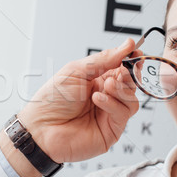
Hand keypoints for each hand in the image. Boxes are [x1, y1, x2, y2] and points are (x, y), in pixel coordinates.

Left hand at [17, 38, 138, 163]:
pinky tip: (98, 99)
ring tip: (104, 86)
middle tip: (123, 69)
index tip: (135, 51)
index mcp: (97, 80)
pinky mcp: (112, 130)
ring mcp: (109, 114)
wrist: (40, 128)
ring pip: (131, 98)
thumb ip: (104, 59)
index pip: (122, 67)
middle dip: (129, 73)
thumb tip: (126, 46)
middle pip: (130, 83)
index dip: (131, 59)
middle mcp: (105, 96)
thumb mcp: (77, 71)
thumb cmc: (51, 101)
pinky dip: (113, 103)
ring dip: (121, 89)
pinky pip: (124, 113)